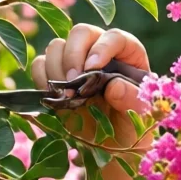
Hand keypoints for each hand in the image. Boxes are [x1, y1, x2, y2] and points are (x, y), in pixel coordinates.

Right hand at [32, 24, 151, 150]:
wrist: (113, 145)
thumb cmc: (132, 125)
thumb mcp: (140, 116)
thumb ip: (132, 99)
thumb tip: (113, 85)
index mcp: (128, 55)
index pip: (114, 37)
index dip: (102, 47)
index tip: (93, 67)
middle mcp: (100, 51)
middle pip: (80, 33)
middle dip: (73, 55)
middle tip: (72, 81)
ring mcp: (75, 62)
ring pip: (56, 46)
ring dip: (56, 68)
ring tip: (66, 95)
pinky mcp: (56, 75)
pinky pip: (40, 64)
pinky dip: (41, 78)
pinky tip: (55, 97)